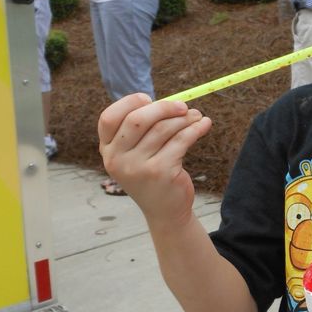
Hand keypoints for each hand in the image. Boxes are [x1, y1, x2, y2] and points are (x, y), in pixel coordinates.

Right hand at [97, 94, 211, 223]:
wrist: (165, 211)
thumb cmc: (152, 175)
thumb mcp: (136, 154)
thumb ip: (141, 129)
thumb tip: (165, 101)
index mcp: (107, 150)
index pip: (108, 118)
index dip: (128, 103)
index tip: (149, 99)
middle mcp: (118, 160)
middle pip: (137, 119)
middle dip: (163, 107)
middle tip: (182, 106)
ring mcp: (138, 167)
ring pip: (163, 129)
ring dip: (184, 118)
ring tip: (196, 116)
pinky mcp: (161, 172)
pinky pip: (181, 140)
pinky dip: (196, 129)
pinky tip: (204, 124)